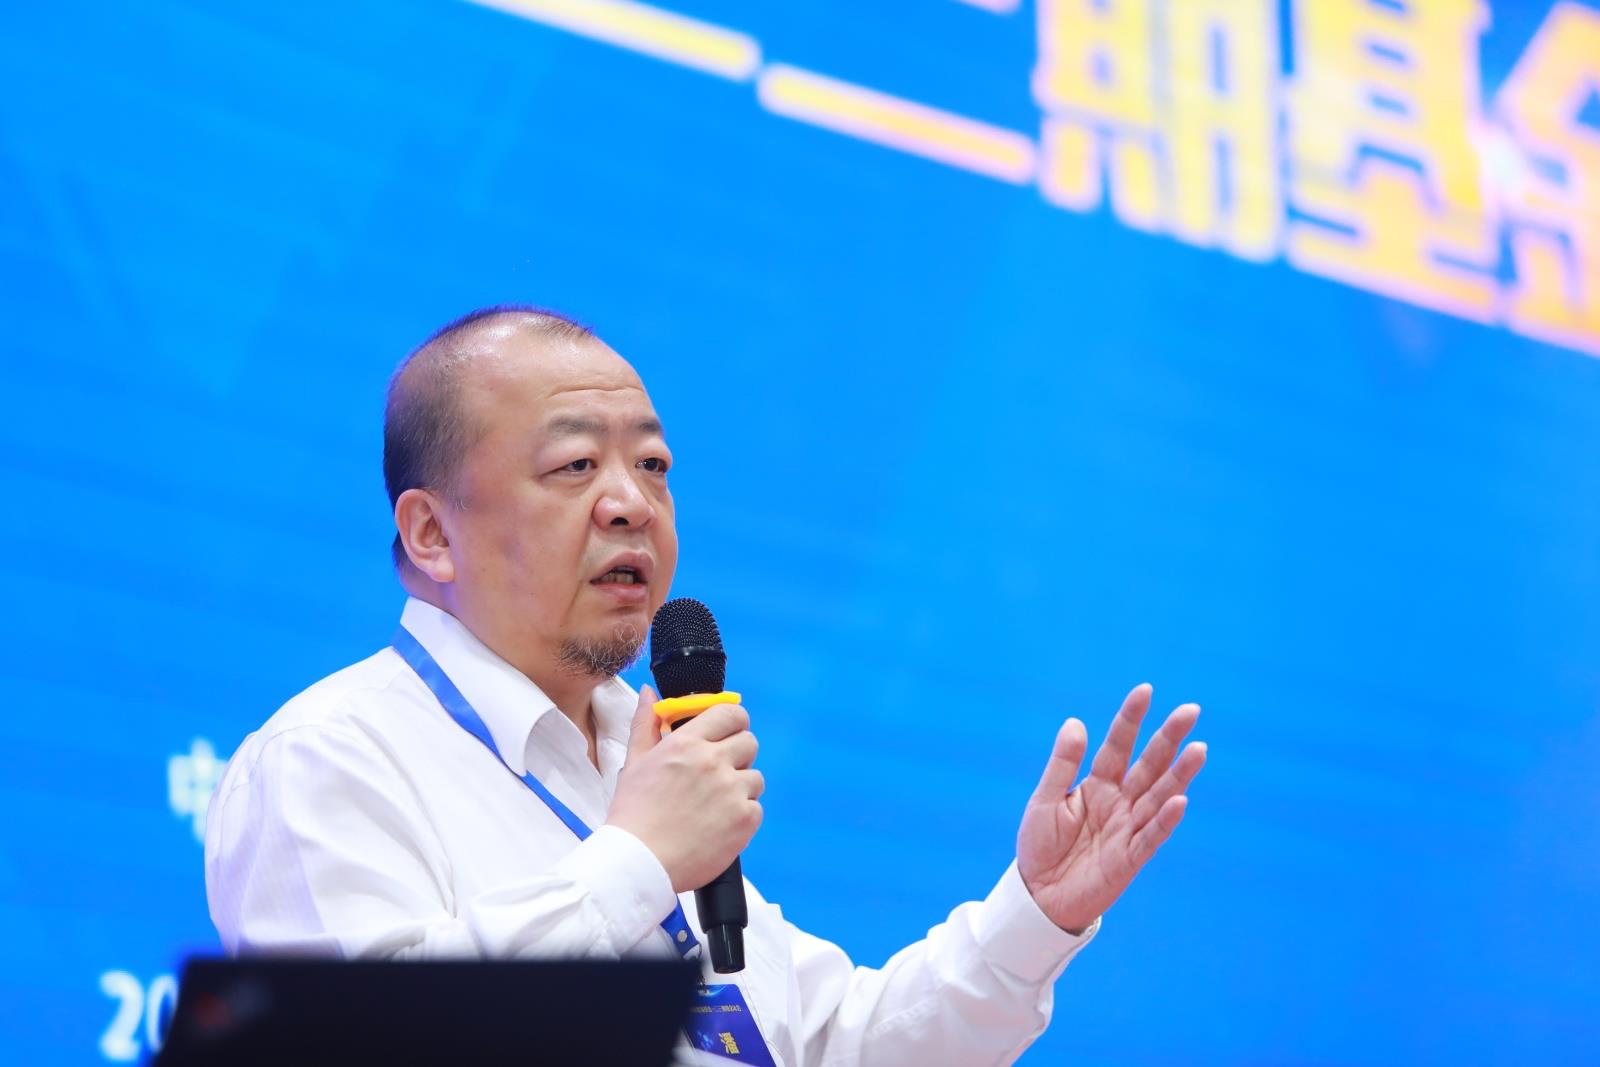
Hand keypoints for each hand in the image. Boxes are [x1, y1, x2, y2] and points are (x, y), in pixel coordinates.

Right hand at [606, 686, 764, 893]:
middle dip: (738, 754)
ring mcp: (732, 791)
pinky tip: (717, 825)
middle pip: (749, 742)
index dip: (733, 722)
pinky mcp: (745, 820)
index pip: (731, 713)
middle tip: (718, 773)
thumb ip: (646, 723)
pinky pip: (756, 808)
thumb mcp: (635, 762)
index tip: (727, 733)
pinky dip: (741, 815)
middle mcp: (714, 762)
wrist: (639, 863)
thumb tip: (649, 693)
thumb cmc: (633, 814)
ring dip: (740, 788)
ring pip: (755, 777)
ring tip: (713, 806)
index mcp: (687, 743)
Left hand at [1016, 684, 1205, 933]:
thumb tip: (1075, 722)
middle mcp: (1119, 802)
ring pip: (1159, 796)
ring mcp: (1127, 829)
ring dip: (1179, 774)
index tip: (1146, 690)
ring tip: (1199, 749)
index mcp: (1097, 784)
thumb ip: (1063, 764)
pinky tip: (1180, 800)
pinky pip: (1151, 837)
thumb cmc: (1040, 845)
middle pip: (1149, 765)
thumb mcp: (1045, 800)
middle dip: (1169, 738)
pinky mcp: (1130, 859)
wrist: (1038, 895)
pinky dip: (1165, 820)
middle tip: (1191, 710)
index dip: (1131, 719)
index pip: (1118, 746)